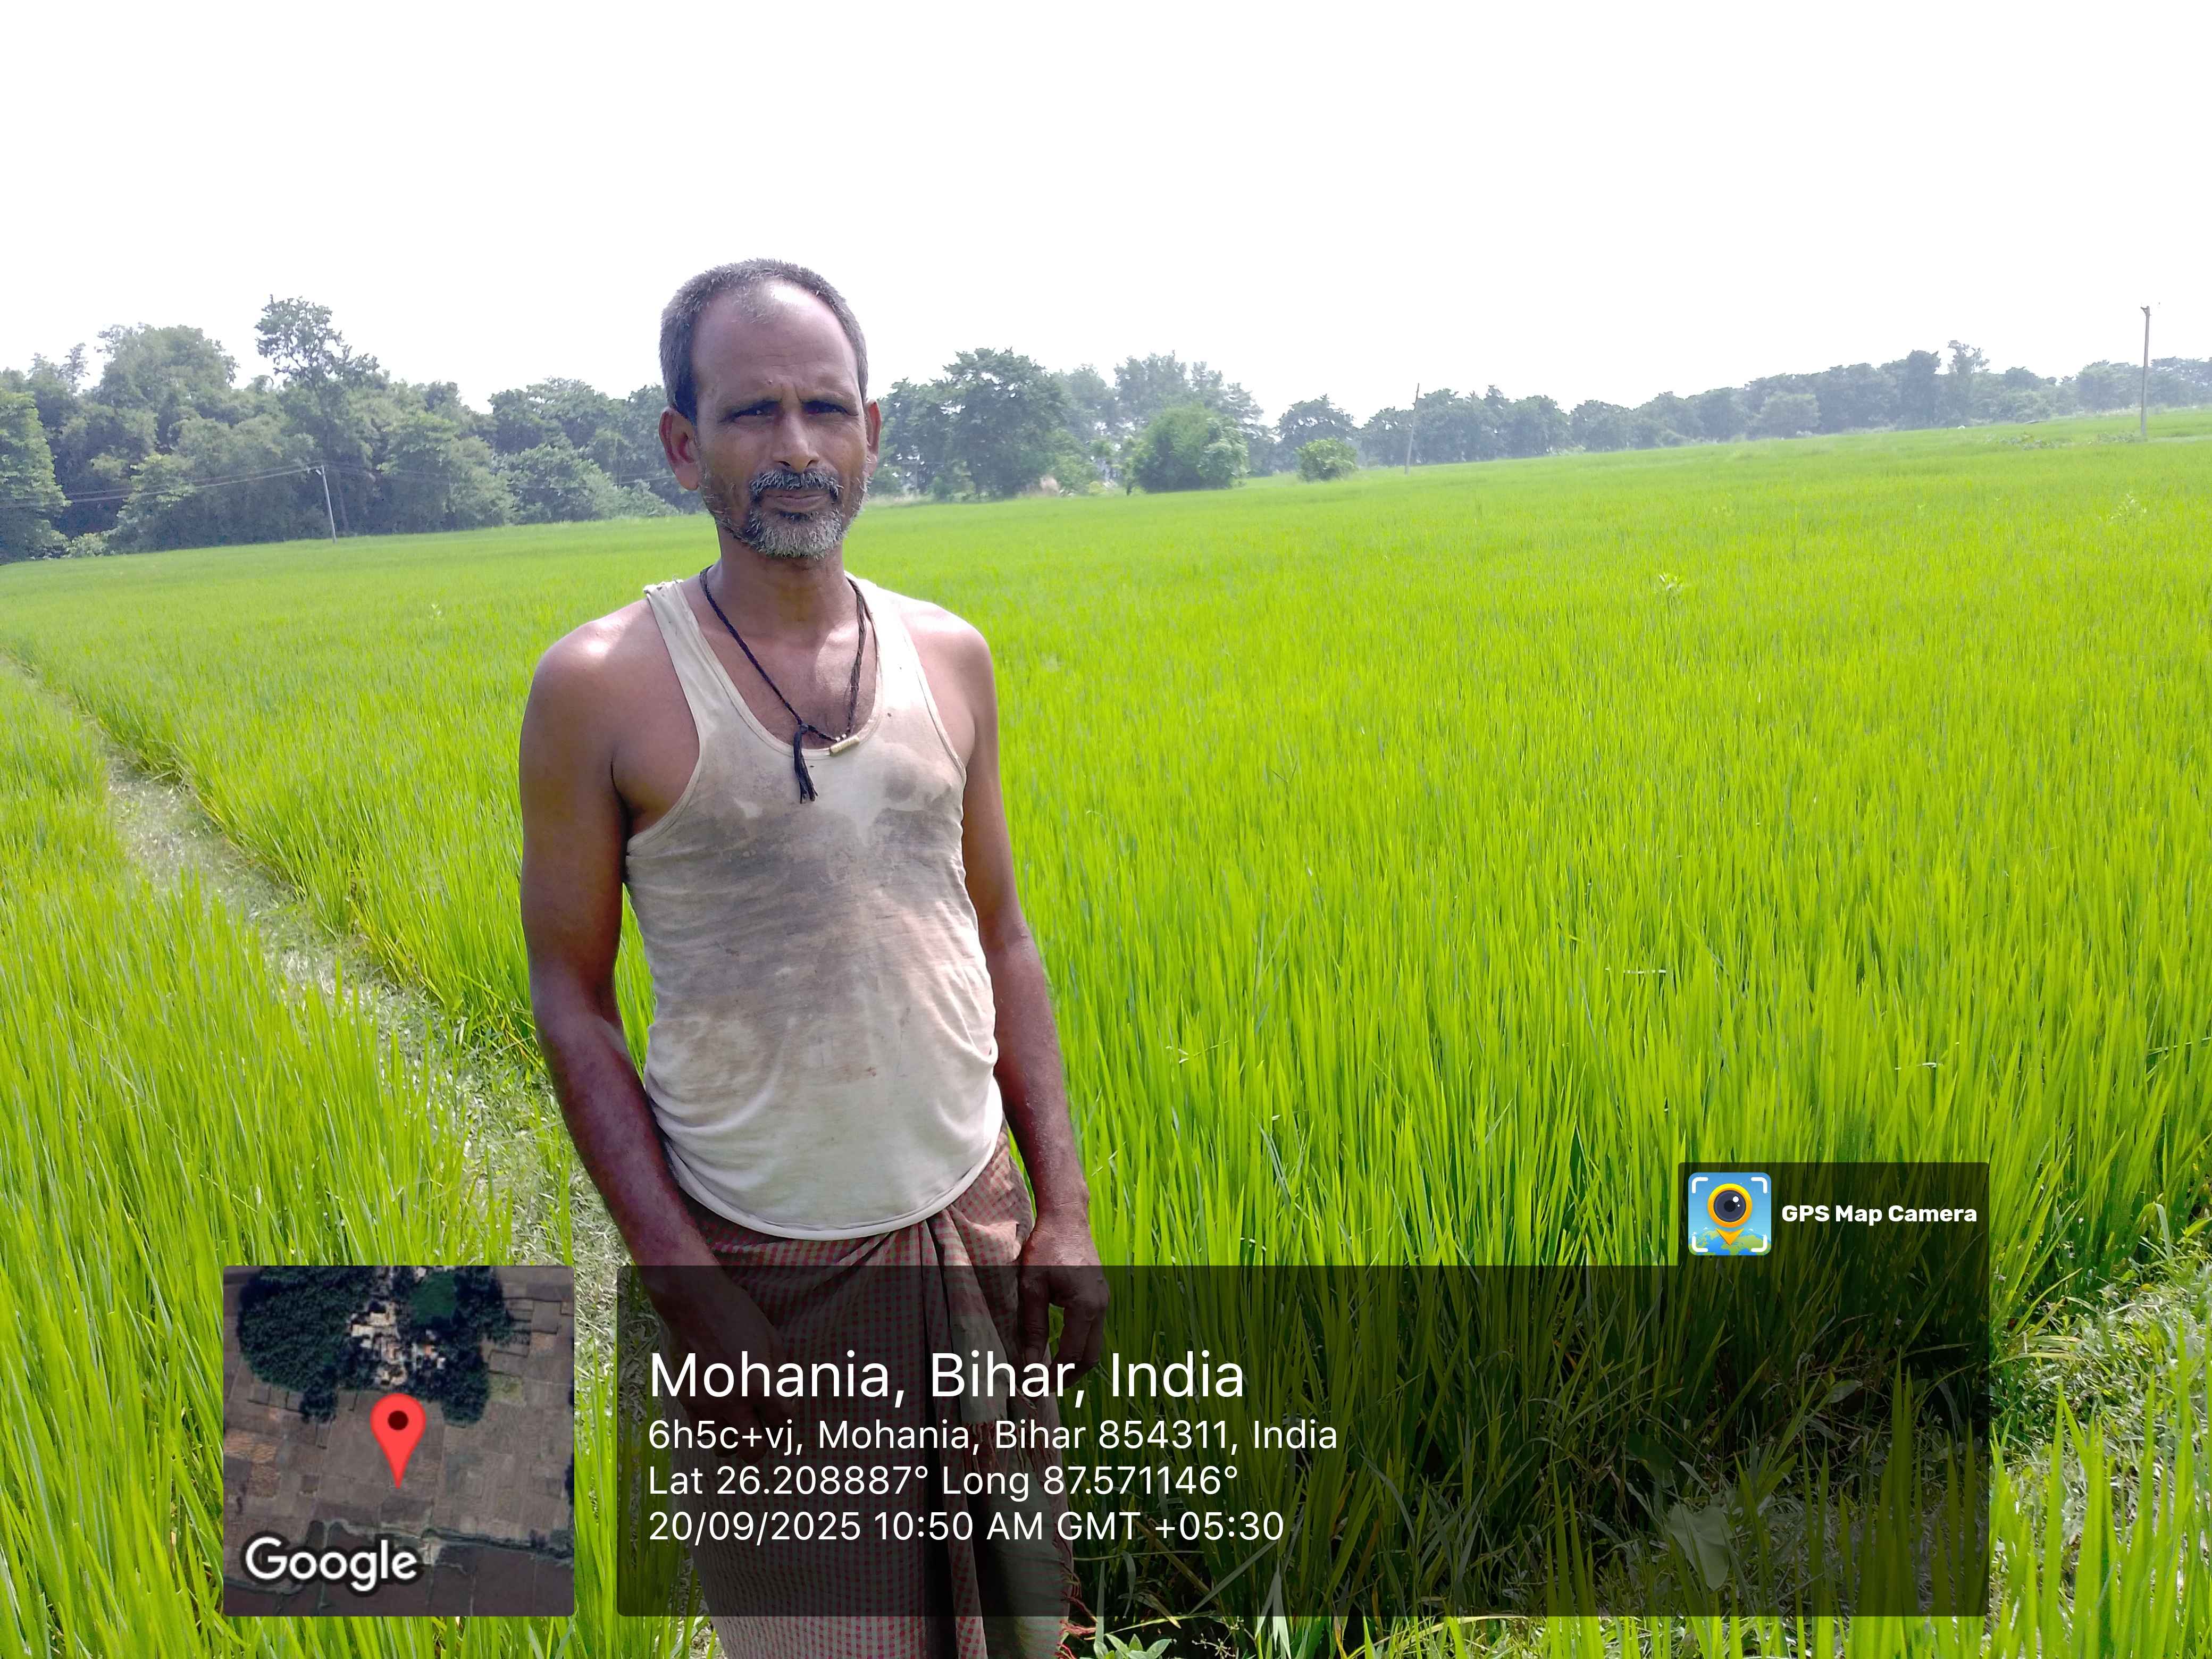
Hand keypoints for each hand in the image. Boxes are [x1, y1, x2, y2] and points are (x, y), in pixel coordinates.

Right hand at [638, 1266, 792, 1446]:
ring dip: (736, 1439)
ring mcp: (707, 1404)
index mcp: (760, 1385)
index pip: (783, 1422)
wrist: (695, 1304)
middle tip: (764, 1429)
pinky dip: (714, 1429)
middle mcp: (733, 1401)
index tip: (782, 1408)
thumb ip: (780, 1376)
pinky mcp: (687, 1401)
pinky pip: (702, 1432)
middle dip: (764, 1443)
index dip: (786, 1417)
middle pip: (753, 1450)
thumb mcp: (773, 1341)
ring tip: (739, 1422)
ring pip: (724, 1448)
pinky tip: (720, 1413)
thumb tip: (784, 1399)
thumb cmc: (739, 1316)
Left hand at [1017, 1210, 1107, 1376]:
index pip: (1071, 1355)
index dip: (1053, 1375)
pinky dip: (1080, 1345)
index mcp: (1085, 1307)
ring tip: (1051, 1372)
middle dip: (1069, 1376)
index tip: (1035, 1387)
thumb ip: (1033, 1327)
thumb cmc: (1045, 1248)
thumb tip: (1029, 1363)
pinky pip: (1094, 1329)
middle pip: (1090, 1357)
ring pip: (1095, 1345)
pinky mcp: (1101, 1294)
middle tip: (1045, 1387)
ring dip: (1075, 1362)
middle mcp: (1101, 1306)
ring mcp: (1104, 1300)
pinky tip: (1062, 1347)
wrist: (1066, 1218)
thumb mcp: (1032, 1288)